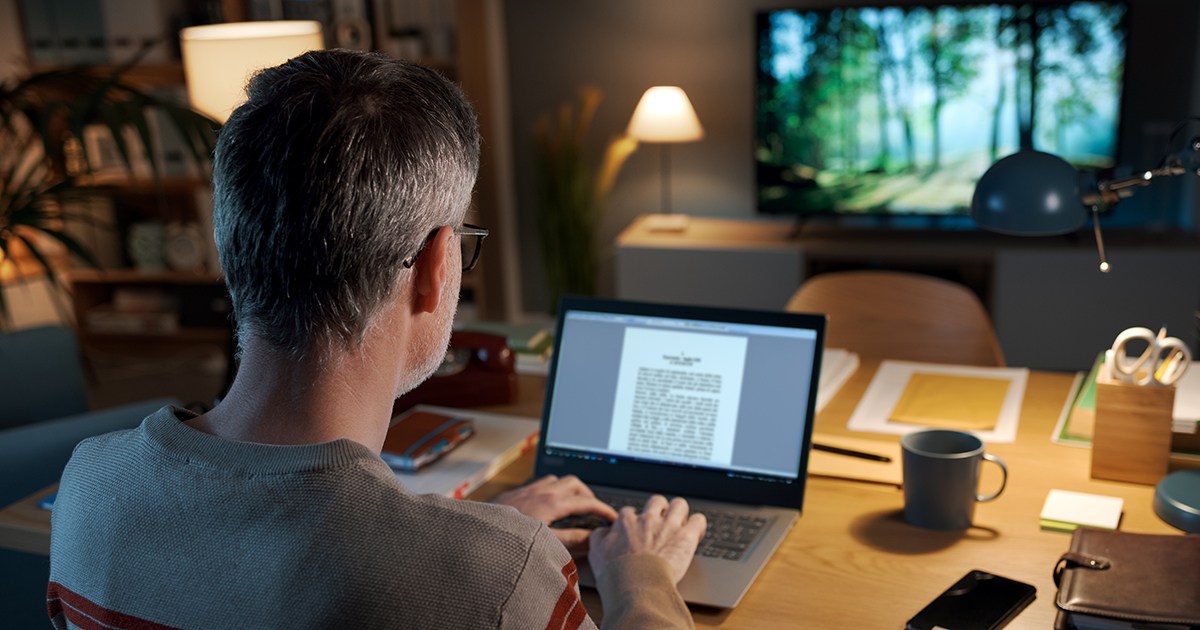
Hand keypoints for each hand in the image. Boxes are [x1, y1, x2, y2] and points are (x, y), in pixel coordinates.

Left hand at [492, 475, 617, 557]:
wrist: (474, 533)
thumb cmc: (508, 540)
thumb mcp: (546, 544)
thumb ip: (572, 540)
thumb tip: (593, 538)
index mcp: (552, 502)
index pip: (587, 501)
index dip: (604, 510)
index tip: (613, 518)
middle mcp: (540, 491)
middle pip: (574, 483)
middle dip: (588, 494)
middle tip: (594, 510)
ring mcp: (526, 490)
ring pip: (556, 480)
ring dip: (569, 490)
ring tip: (573, 507)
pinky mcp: (514, 494)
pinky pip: (539, 484)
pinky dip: (551, 491)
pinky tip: (547, 507)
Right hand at [588, 495, 706, 583]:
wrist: (635, 587)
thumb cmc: (616, 575)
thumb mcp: (596, 553)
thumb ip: (599, 537)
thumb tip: (603, 532)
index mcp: (626, 521)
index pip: (631, 512)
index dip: (636, 521)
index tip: (639, 531)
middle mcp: (647, 519)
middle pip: (657, 501)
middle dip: (660, 510)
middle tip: (661, 524)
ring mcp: (668, 526)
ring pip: (679, 504)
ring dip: (681, 513)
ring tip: (681, 524)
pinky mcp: (686, 536)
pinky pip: (698, 520)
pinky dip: (698, 525)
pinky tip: (695, 534)